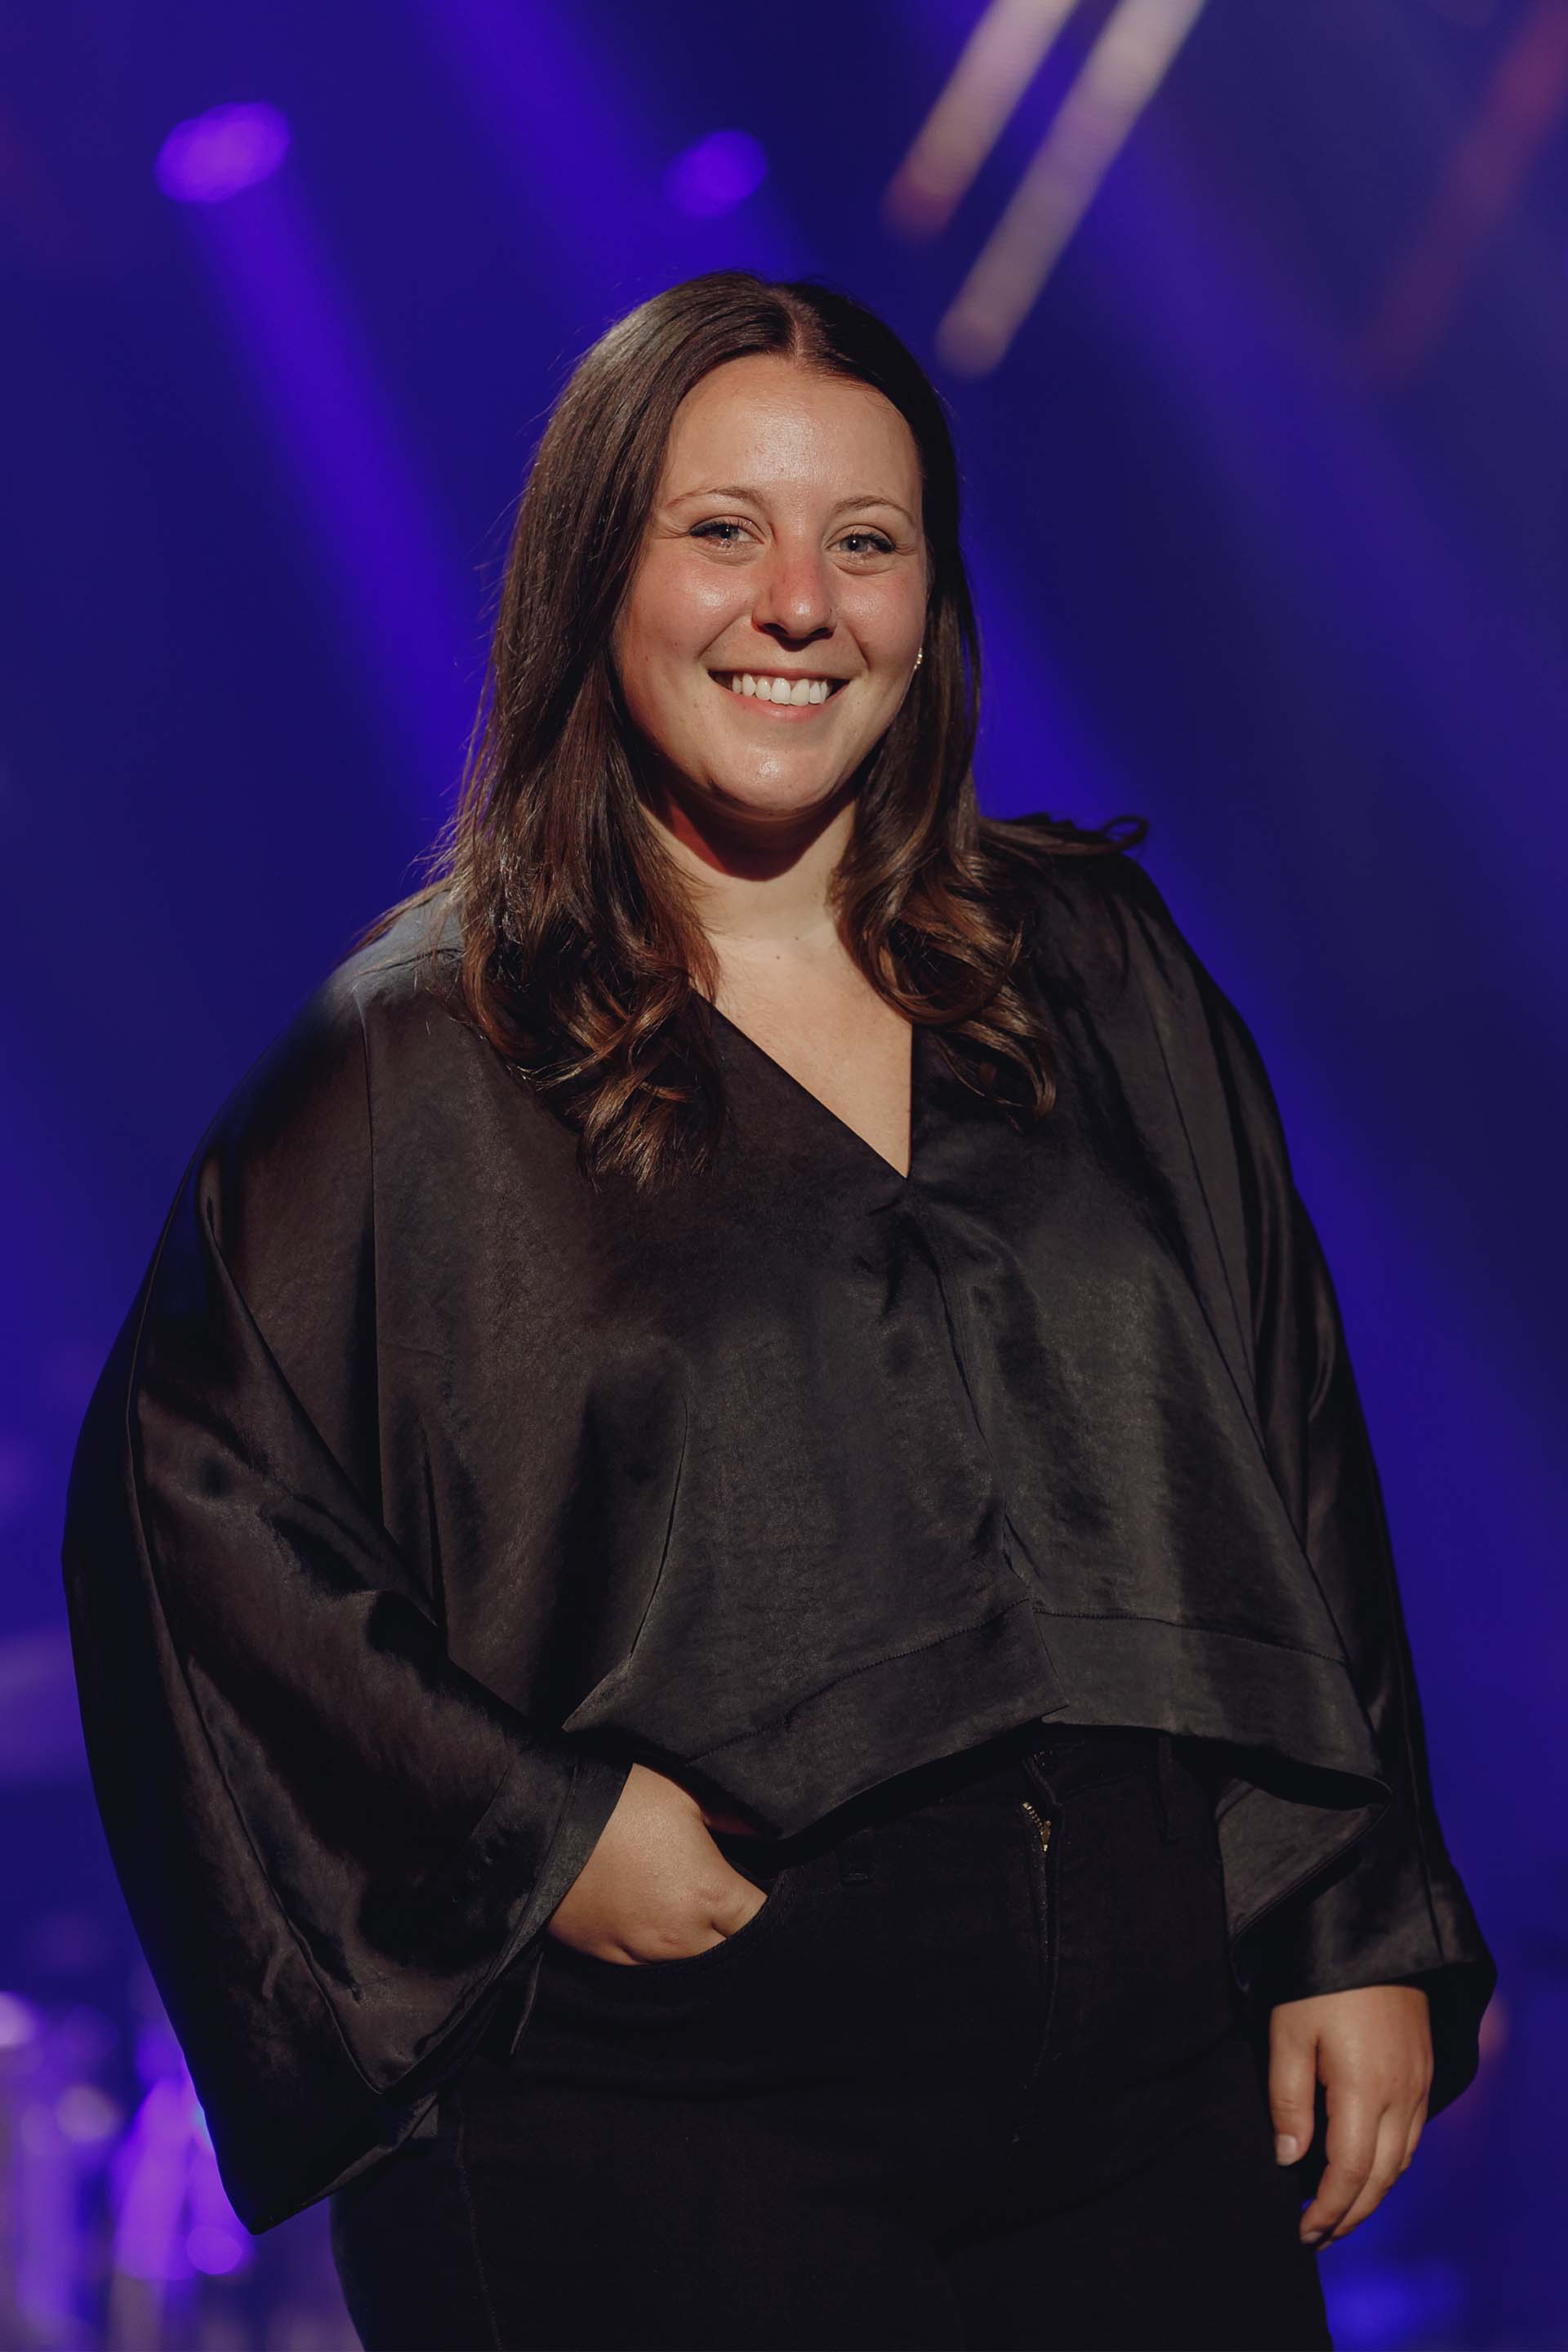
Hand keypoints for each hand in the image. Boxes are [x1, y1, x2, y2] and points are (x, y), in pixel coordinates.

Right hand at [545, 1762, 767, 1963]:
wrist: (542, 1821)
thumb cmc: (618, 1799)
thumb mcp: (684, 1794)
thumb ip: (731, 1817)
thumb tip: (767, 1830)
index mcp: (707, 1892)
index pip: (761, 1920)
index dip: (771, 1909)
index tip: (767, 1894)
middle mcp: (680, 1935)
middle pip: (730, 1954)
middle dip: (738, 1935)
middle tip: (732, 1908)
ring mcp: (640, 1952)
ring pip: (688, 1967)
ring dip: (697, 1946)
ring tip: (691, 1915)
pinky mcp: (606, 1957)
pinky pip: (646, 1968)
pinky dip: (657, 1952)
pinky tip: (653, 1924)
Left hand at [1269, 1983, 1432, 2246]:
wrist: (1369, 1929)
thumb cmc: (1319, 1979)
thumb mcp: (1288, 2034)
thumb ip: (1288, 2099)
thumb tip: (1288, 2160)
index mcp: (1367, 2091)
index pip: (1350, 2173)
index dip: (1328, 2211)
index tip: (1302, 2233)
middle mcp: (1403, 2095)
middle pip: (1381, 2177)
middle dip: (1350, 2214)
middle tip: (1318, 2237)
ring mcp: (1419, 2082)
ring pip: (1401, 2159)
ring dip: (1372, 2192)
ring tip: (1338, 2211)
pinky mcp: (1424, 2068)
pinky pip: (1412, 2134)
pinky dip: (1389, 2163)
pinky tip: (1367, 2165)